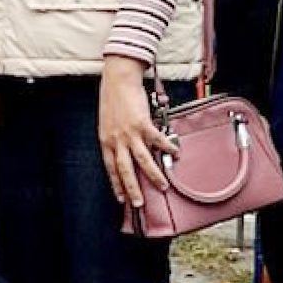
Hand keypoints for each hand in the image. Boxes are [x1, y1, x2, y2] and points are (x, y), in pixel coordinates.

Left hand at [99, 60, 174, 216]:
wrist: (117, 80)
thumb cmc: (112, 99)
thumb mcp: (107, 124)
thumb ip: (115, 140)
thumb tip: (124, 152)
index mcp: (106, 141)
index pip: (111, 169)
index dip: (116, 184)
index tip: (121, 198)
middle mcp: (117, 140)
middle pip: (125, 170)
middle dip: (133, 189)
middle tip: (139, 203)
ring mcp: (130, 133)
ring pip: (143, 161)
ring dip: (154, 175)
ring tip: (163, 186)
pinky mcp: (143, 124)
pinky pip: (157, 141)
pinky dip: (167, 148)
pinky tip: (175, 153)